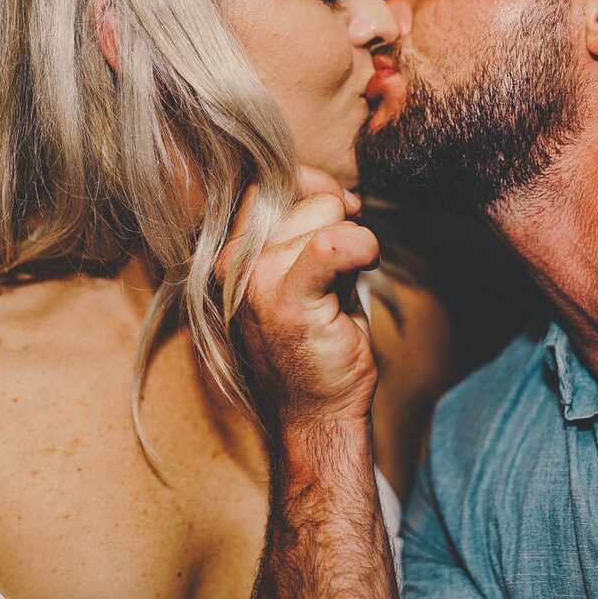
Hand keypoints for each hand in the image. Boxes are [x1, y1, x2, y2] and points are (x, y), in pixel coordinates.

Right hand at [228, 166, 380, 430]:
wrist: (316, 414)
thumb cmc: (317, 345)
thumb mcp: (305, 276)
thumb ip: (310, 230)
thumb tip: (343, 194)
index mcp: (233, 253)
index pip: (273, 184)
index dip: (316, 189)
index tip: (341, 217)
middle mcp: (234, 262)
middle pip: (307, 193)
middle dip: (340, 219)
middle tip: (344, 266)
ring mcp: (256, 280)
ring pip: (325, 211)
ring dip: (354, 241)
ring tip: (345, 284)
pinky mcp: (287, 300)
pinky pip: (333, 244)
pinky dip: (362, 248)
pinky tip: (364, 269)